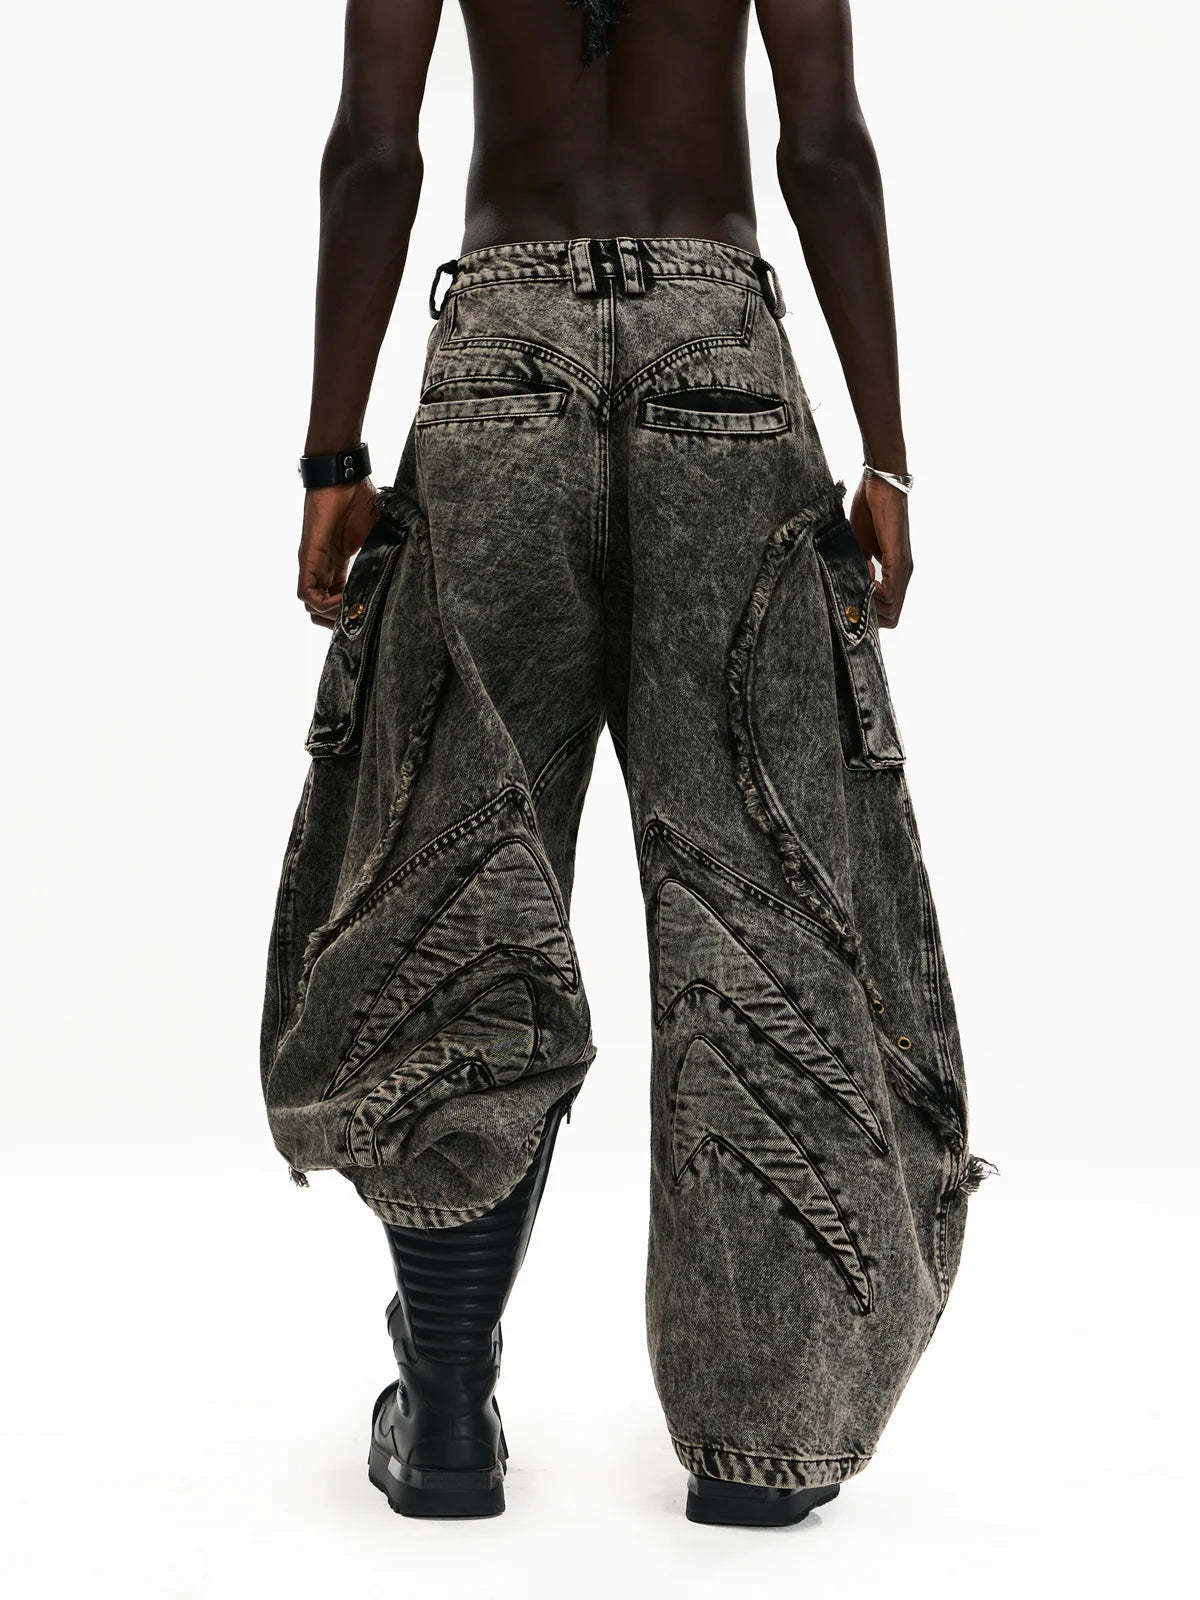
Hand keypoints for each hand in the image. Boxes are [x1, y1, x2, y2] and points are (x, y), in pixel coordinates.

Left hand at [296, 480, 377, 627]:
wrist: (343, 475)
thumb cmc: (359, 497)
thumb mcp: (379, 533)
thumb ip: (387, 551)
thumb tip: (413, 562)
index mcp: (336, 563)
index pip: (336, 599)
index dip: (349, 612)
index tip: (368, 614)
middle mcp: (321, 566)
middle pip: (320, 609)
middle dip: (338, 622)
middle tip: (359, 621)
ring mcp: (312, 563)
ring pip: (312, 606)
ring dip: (331, 616)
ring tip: (352, 613)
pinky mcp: (308, 557)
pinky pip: (307, 592)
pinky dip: (323, 604)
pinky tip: (343, 601)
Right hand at [849, 473, 912, 627]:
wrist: (881, 485)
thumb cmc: (870, 511)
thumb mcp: (860, 545)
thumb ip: (860, 565)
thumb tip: (857, 583)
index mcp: (895, 570)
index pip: (889, 608)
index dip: (870, 613)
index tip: (851, 602)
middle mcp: (903, 572)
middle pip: (892, 616)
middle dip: (870, 617)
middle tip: (851, 602)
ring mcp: (903, 567)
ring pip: (892, 608)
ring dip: (870, 607)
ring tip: (853, 591)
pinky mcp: (898, 558)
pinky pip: (890, 591)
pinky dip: (874, 594)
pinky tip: (861, 582)